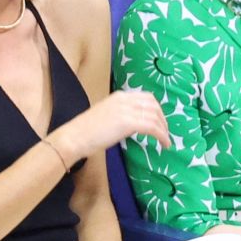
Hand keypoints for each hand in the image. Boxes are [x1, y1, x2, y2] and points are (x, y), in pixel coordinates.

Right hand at [52, 89, 171, 163]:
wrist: (74, 137)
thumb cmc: (86, 131)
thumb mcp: (107, 116)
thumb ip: (121, 115)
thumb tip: (135, 123)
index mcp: (119, 96)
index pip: (146, 97)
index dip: (156, 109)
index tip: (160, 121)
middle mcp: (124, 99)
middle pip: (153, 104)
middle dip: (162, 118)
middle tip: (165, 131)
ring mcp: (126, 110)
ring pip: (155, 116)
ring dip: (164, 129)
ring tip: (166, 141)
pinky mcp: (128, 122)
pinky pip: (152, 127)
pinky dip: (162, 136)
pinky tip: (164, 144)